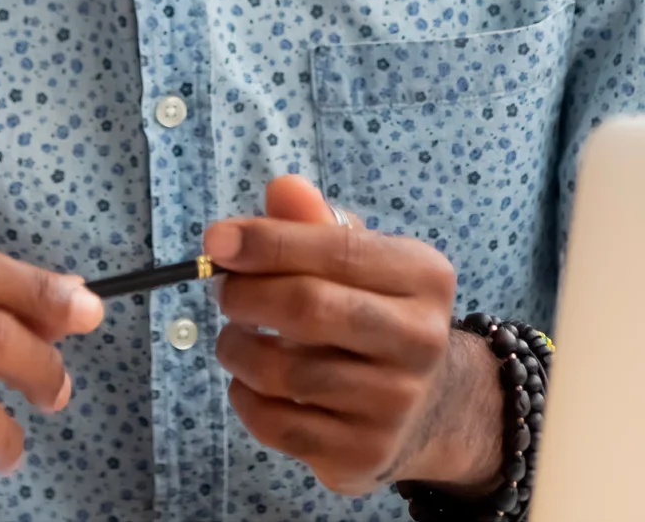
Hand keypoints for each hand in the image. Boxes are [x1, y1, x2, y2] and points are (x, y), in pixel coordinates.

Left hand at [203, 176, 502, 496]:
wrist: (429, 407)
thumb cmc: (373, 312)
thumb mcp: (358, 258)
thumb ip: (314, 222)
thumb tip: (283, 189)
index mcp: (423, 277)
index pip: (336, 249)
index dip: (267, 242)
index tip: (214, 240)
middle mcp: (420, 340)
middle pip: (307, 308)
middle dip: (245, 294)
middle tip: (221, 290)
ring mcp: (396, 404)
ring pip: (284, 371)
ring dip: (237, 349)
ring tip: (234, 337)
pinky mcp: (363, 455)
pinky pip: (276, 424)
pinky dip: (244, 398)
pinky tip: (251, 383)